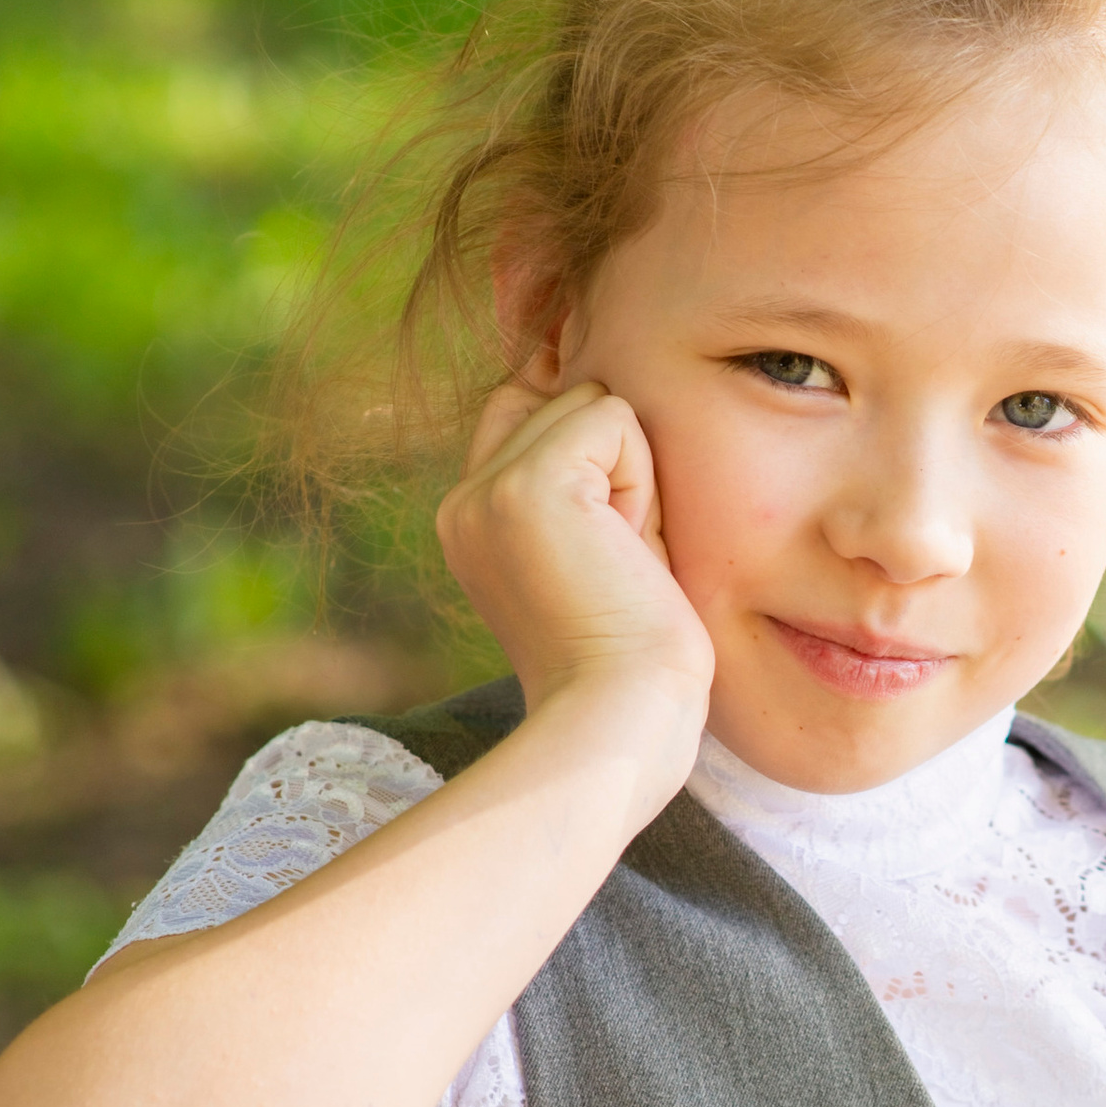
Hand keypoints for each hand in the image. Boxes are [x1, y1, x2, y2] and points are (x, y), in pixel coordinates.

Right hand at [436, 379, 713, 806]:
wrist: (623, 716)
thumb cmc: (636, 654)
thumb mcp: (601, 551)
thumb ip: (587, 480)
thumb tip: (602, 391)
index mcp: (470, 521)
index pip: (525, 410)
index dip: (588, 445)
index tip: (612, 536)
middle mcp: (463, 501)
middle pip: (561, 398)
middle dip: (615, 464)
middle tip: (618, 555)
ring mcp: (486, 492)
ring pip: (591, 403)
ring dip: (633, 474)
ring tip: (622, 554)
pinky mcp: (526, 487)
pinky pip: (614, 419)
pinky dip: (642, 479)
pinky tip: (628, 547)